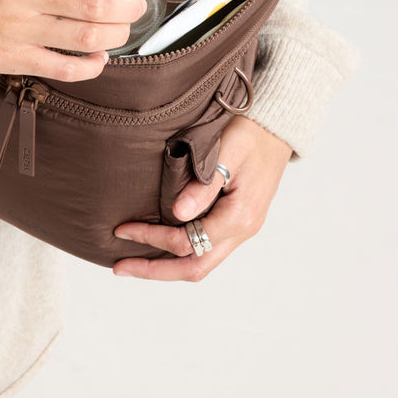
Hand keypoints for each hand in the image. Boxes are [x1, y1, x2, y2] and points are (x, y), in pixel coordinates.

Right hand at [0, 0, 150, 81]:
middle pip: (97, 1)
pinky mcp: (8, 58)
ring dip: (116, 34)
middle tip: (136, 4)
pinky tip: (96, 59)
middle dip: (129, 5)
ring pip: (88, 35)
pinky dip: (89, 65)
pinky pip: (63, 67)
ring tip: (121, 30)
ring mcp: (17, 27)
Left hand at [112, 116, 291, 279]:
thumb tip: (178, 213)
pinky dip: (182, 253)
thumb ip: (205, 184)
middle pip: (195, 268)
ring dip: (168, 266)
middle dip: (155, 270)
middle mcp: (243, 230)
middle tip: (120, 267)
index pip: (187, 241)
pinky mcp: (238, 222)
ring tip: (134, 262)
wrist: (277, 127)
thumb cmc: (251, 132)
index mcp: (239, 216)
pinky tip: (162, 245)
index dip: (152, 238)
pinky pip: (208, 249)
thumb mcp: (228, 150)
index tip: (123, 229)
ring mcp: (243, 229)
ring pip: (202, 263)